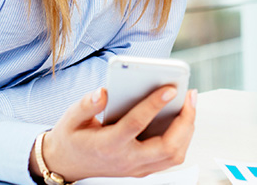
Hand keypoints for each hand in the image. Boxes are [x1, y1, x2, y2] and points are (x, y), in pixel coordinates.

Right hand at [31, 85, 196, 180]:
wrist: (66, 164)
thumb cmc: (72, 138)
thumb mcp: (71, 118)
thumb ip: (86, 105)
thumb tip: (103, 92)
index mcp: (108, 145)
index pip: (135, 124)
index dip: (154, 105)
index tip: (170, 88)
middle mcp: (126, 160)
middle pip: (166, 147)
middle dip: (185, 121)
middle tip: (190, 95)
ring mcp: (136, 168)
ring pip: (173, 156)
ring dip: (187, 130)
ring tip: (190, 104)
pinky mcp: (142, 169)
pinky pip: (170, 157)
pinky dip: (182, 138)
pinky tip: (183, 118)